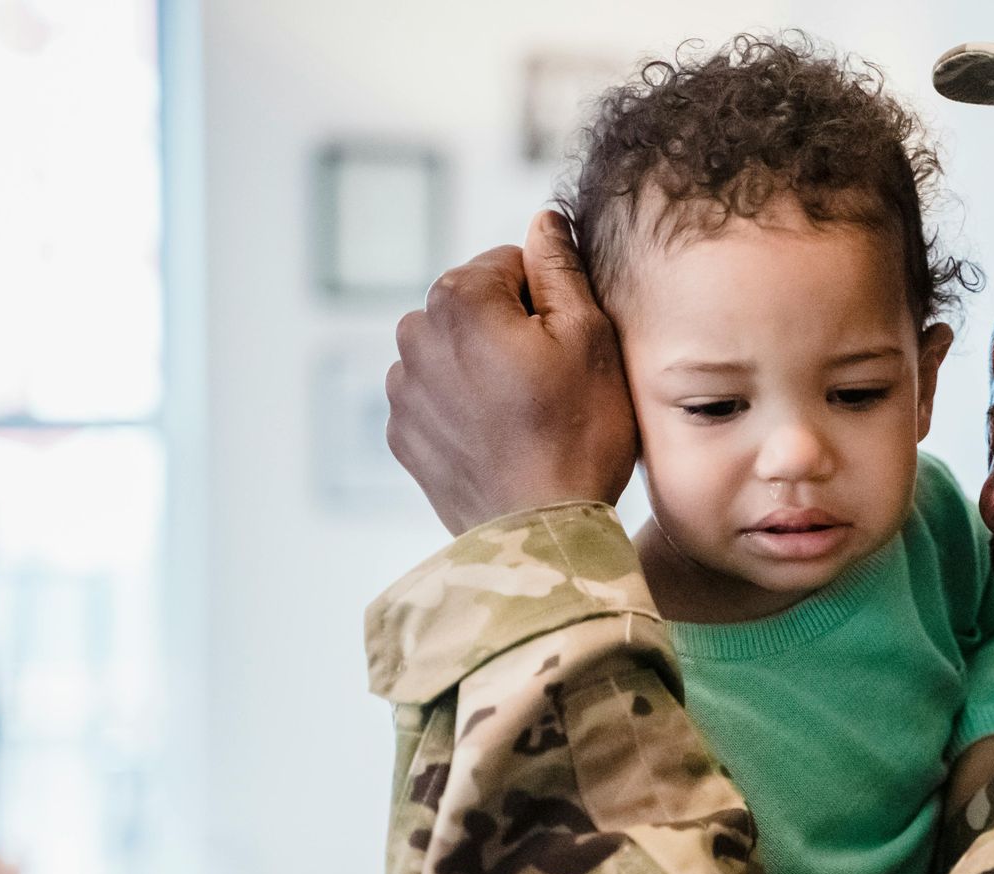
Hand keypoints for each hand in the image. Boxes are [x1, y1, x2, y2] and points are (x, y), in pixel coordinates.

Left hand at [387, 212, 637, 534]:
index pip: (510, 264)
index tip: (567, 348)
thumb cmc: (577, 435)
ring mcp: (403, 390)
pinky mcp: (403, 436)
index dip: (547, 302)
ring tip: (526, 417)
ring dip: (485, 370)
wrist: (542, 533)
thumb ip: (560, 267)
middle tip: (552, 385)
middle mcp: (415, 335)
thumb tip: (543, 220)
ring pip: (454, 353)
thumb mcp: (591, 337)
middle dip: (510, 332)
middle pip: (475, 307)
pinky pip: (437, 399)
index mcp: (458, 298)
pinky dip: (465, 410)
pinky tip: (501, 441)